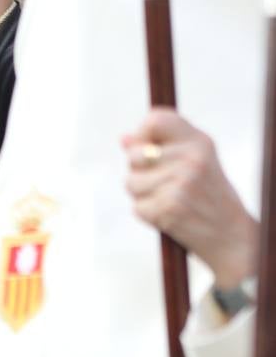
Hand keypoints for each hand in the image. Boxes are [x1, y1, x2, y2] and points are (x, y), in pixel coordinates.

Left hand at [123, 108, 257, 287]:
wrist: (231, 236)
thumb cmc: (209, 196)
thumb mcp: (196, 162)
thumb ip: (163, 146)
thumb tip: (124, 139)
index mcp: (199, 142)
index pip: (155, 120)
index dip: (142, 133)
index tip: (146, 147)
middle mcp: (191, 159)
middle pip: (133, 155)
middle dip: (139, 171)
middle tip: (164, 183)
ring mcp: (180, 184)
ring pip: (131, 182)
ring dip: (142, 195)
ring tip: (170, 200)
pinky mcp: (168, 208)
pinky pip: (136, 207)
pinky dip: (148, 214)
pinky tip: (170, 216)